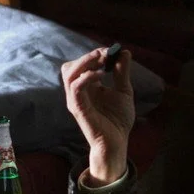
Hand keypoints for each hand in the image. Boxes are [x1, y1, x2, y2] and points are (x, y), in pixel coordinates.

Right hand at [61, 47, 135, 185]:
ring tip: (101, 61)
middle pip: (70, 66)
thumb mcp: (124, 91)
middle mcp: (78, 92)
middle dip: (87, 57)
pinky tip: (101, 75)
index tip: (110, 51)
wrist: (117, 142)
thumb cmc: (118, 120)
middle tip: (105, 54)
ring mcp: (75, 100)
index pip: (82, 64)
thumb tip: (124, 52)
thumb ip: (122, 73)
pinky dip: (86, 77)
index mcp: (87, 87)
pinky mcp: (78, 108)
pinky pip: (75, 88)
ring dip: (85, 63)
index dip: (94, 55)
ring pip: (69, 74)